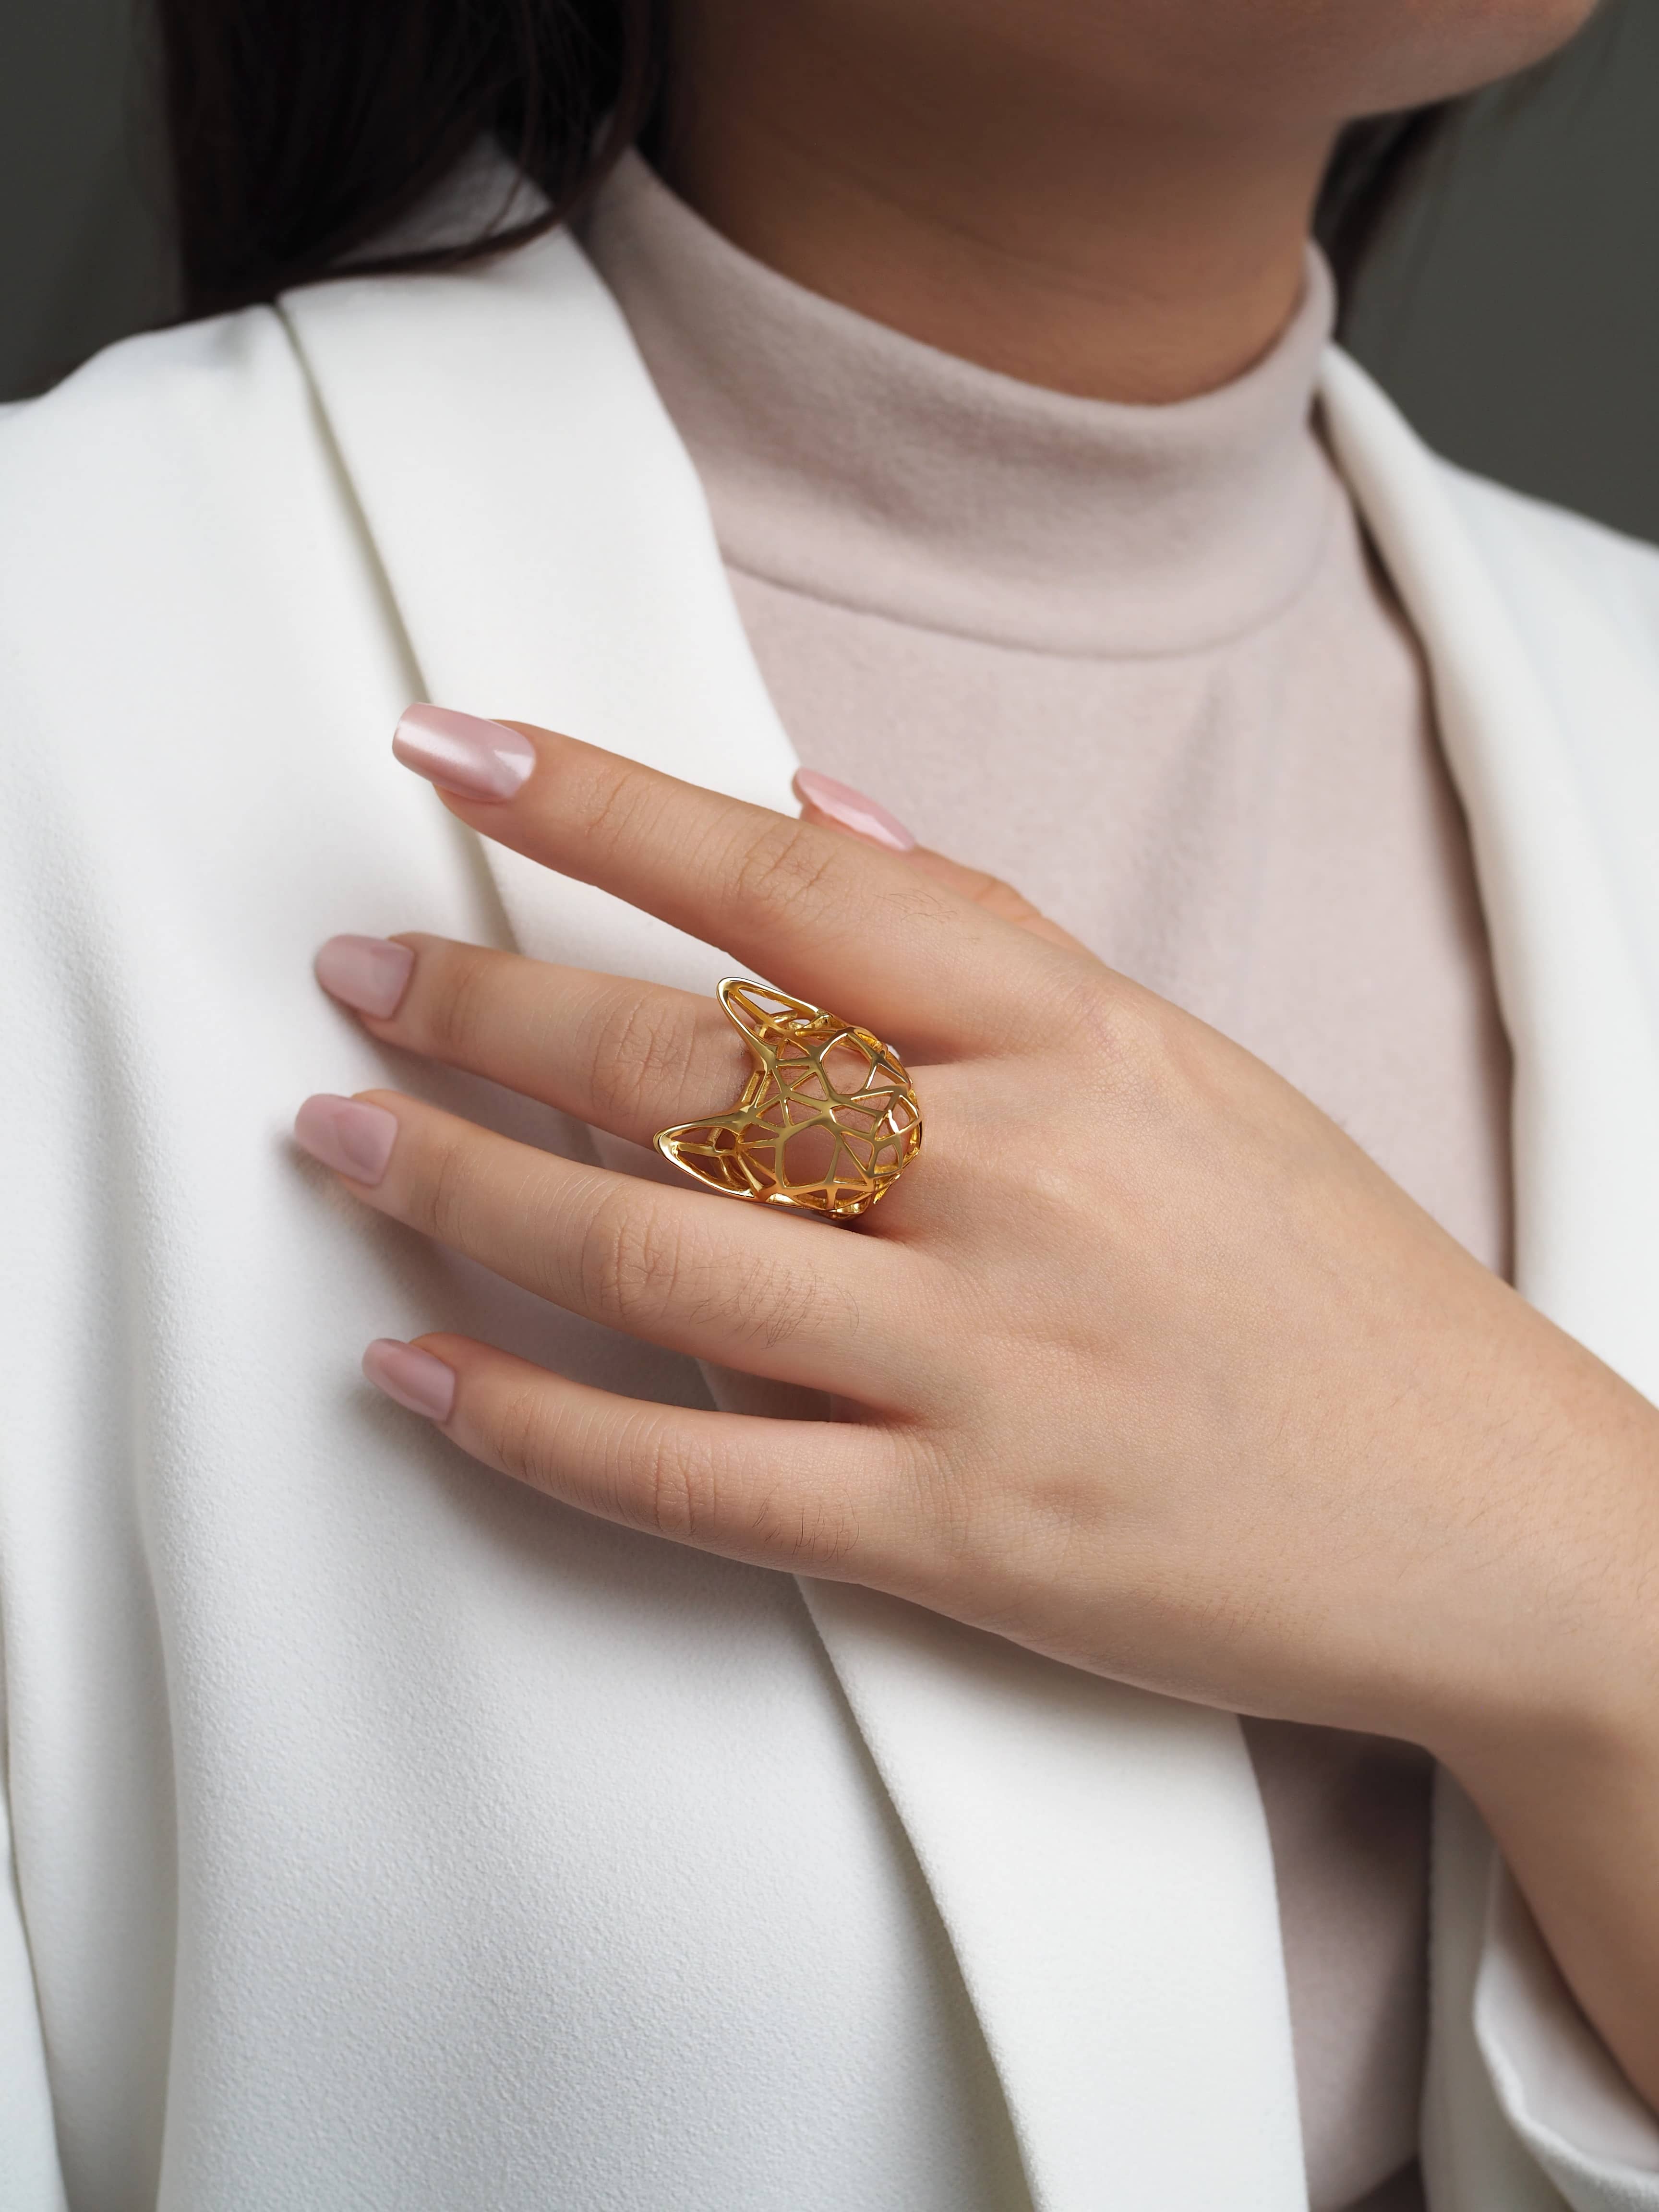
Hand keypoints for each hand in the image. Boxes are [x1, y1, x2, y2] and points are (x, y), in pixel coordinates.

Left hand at [298, 713, 1658, 2097]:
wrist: (1488, 1519)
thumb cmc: (1337, 1287)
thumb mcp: (1194, 1068)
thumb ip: (997, 937)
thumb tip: (815, 796)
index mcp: (1079, 1042)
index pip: (795, 882)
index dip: (603, 803)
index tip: (456, 752)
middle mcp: (1019, 1182)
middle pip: (686, 1071)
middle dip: (484, 1008)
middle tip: (354, 973)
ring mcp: (985, 1365)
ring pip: (653, 1263)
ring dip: (460, 1192)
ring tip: (338, 1139)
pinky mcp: (962, 1536)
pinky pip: (694, 1476)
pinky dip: (533, 1424)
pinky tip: (417, 1371)